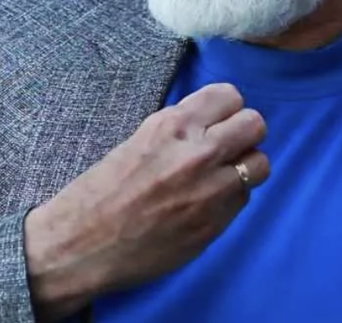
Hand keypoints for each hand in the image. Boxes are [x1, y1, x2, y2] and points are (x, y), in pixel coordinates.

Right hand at [23, 82, 268, 320]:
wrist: (81, 245)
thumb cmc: (99, 192)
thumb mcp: (138, 141)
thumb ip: (178, 130)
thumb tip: (210, 124)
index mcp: (172, 126)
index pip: (229, 96)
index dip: (226, 109)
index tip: (217, 121)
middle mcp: (197, 153)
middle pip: (255, 125)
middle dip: (243, 134)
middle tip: (227, 148)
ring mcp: (210, 191)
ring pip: (260, 164)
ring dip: (244, 168)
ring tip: (220, 177)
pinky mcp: (214, 225)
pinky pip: (243, 200)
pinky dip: (230, 199)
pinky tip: (205, 205)